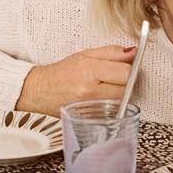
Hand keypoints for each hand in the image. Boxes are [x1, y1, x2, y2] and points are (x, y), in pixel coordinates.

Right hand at [16, 45, 134, 116]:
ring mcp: (89, 108)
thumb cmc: (61, 72)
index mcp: (89, 71)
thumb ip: (112, 52)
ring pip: (122, 102)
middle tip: (114, 79)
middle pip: (127, 90)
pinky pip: (111, 113)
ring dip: (120, 95)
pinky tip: (101, 99)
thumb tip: (134, 52)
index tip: (124, 68)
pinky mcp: (89, 119)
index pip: (126, 73)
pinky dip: (112, 106)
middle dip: (125, 83)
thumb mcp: (86, 54)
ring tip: (106, 88)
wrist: (38, 91)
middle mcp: (89, 91)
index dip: (129, 69)